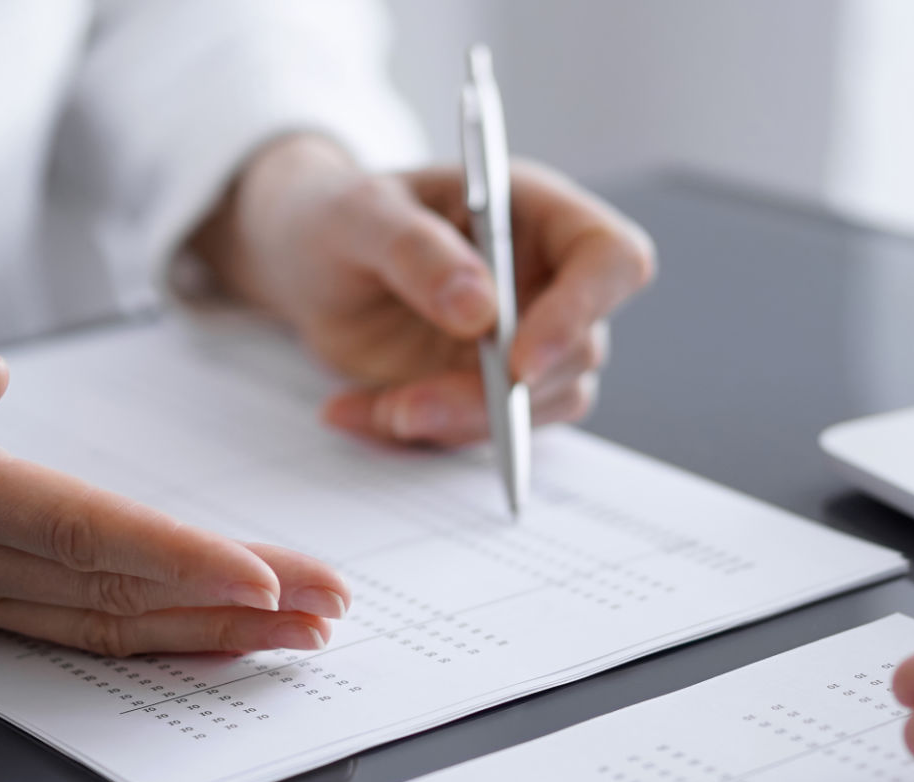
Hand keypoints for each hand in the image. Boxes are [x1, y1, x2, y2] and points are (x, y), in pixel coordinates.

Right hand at [0, 287, 346, 654]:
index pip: (82, 535)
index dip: (180, 559)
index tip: (266, 577)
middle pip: (121, 593)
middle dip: (237, 607)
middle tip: (332, 605)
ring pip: (111, 628)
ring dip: (214, 635)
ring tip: (304, 632)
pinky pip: (83, 634)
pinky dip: (161, 641)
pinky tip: (220, 638)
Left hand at [191, 134, 655, 445]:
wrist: (302, 259)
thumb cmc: (336, 213)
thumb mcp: (356, 214)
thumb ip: (413, 250)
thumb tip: (480, 308)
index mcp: (535, 213)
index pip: (611, 259)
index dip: (582, 313)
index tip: (518, 361)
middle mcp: (545, 280)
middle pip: (577, 353)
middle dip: (495, 394)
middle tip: (408, 406)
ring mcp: (523, 343)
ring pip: (535, 408)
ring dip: (455, 422)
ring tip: (375, 406)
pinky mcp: (487, 391)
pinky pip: (477, 433)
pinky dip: (417, 435)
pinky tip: (357, 410)